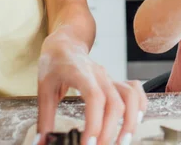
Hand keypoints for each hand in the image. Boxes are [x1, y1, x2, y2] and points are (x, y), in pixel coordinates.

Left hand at [36, 26, 147, 144]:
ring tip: (122, 141)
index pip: (94, 98)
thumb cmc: (54, 64)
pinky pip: (135, 91)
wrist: (66, 45)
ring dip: (130, 121)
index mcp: (80, 74)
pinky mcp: (115, 81)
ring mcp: (110, 77)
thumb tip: (40, 143)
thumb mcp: (43, 90)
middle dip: (109, 131)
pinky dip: (140, 106)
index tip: (89, 144)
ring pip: (130, 97)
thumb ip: (44, 118)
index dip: (95, 123)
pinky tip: (136, 121)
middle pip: (114, 103)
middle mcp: (100, 75)